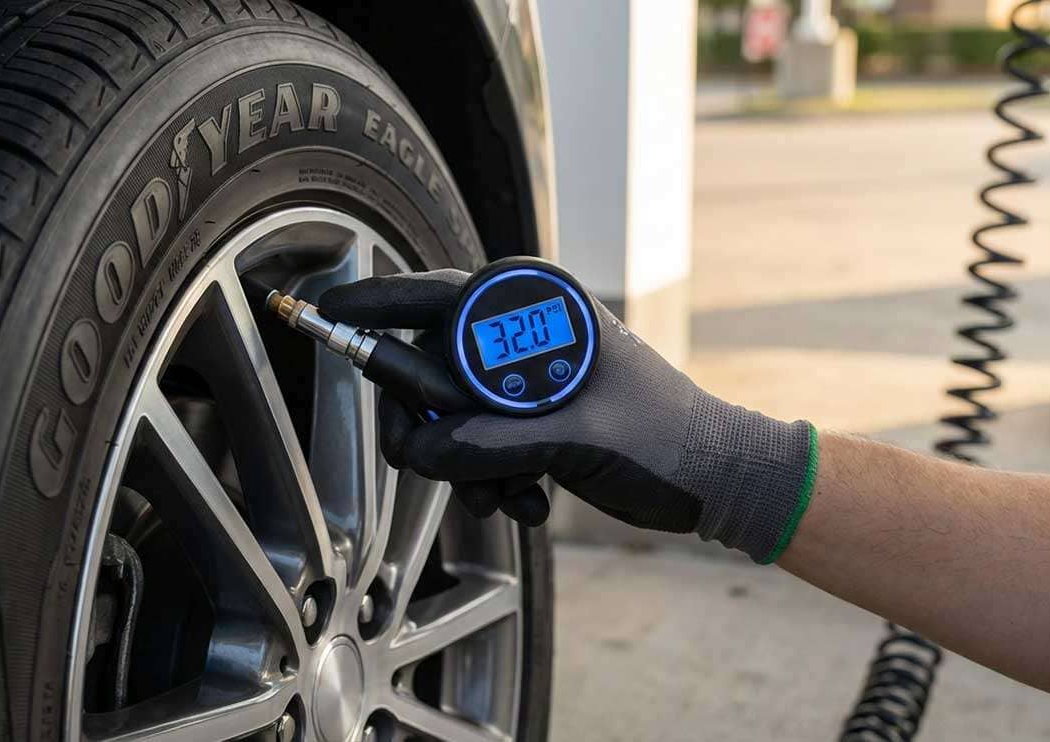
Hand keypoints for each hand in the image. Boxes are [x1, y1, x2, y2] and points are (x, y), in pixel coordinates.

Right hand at [320, 269, 816, 561]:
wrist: (718, 480)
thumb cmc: (669, 440)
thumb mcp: (575, 438)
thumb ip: (491, 441)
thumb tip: (418, 450)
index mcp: (543, 310)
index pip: (442, 297)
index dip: (381, 307)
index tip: (331, 317)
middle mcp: (528, 337)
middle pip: (434, 369)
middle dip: (436, 429)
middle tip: (448, 466)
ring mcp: (528, 380)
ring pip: (452, 417)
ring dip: (467, 467)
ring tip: (513, 496)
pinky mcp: (532, 420)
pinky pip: (478, 445)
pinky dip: (490, 479)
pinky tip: (530, 502)